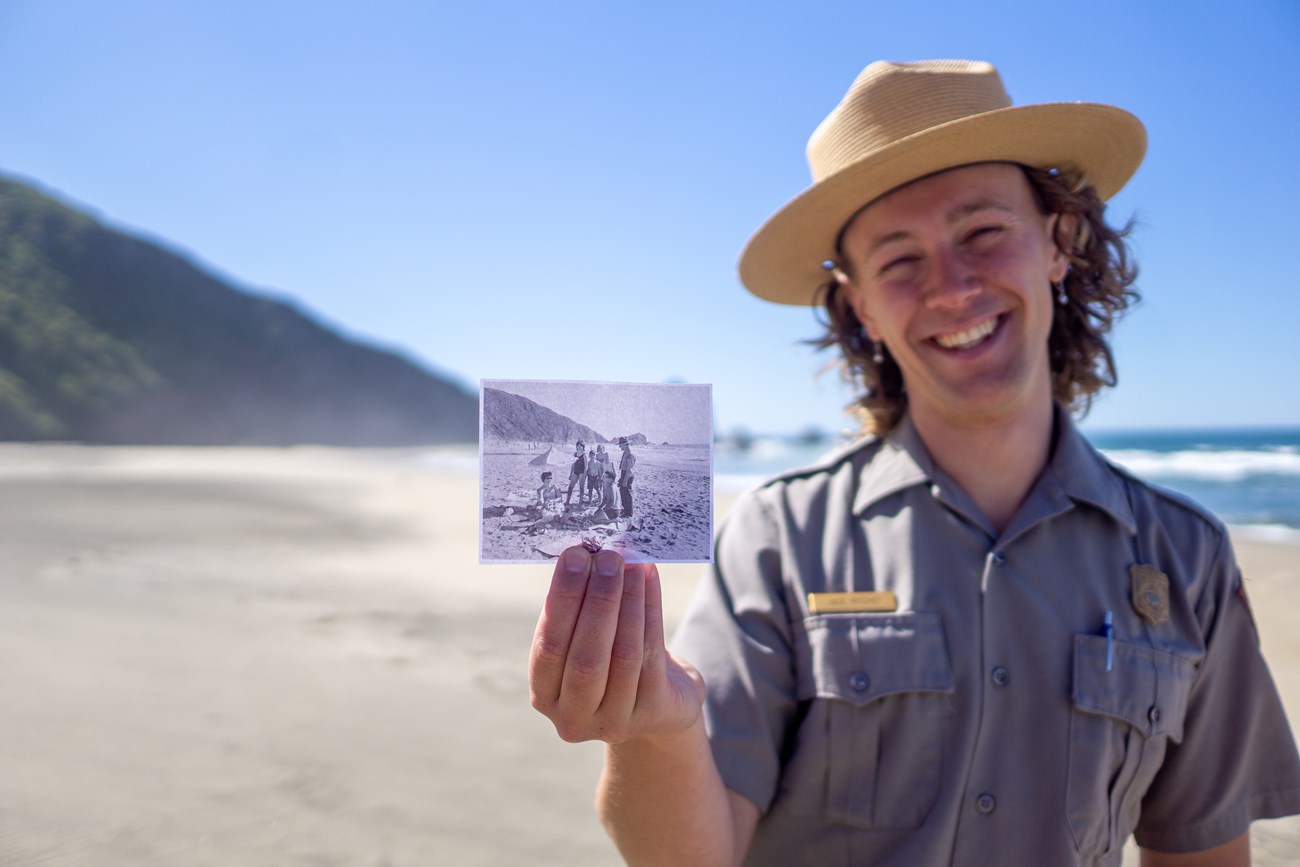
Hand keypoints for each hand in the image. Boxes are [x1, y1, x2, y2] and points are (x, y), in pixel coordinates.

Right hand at [529, 546, 704, 743]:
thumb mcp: (585, 643)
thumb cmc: (610, 660)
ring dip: (628, 602)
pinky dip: (651, 611)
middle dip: (598, 601)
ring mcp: (615, 721)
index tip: (575, 556)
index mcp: (544, 696)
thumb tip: (587, 553)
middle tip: (608, 557)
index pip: (549, 647)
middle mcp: (574, 717)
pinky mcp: (652, 713)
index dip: (563, 599)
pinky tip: (649, 580)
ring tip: (632, 563)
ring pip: (623, 655)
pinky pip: (652, 655)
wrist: (659, 705)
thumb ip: (578, 610)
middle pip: (585, 657)